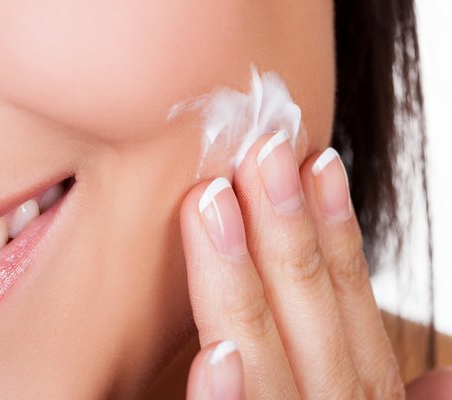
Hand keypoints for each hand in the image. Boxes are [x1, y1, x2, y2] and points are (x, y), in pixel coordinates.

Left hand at [181, 131, 402, 398]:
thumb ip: (372, 385)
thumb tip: (445, 374)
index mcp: (358, 396)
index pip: (351, 302)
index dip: (337, 232)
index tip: (318, 160)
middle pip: (311, 311)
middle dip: (286, 226)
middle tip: (261, 147)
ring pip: (268, 358)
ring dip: (242, 280)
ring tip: (212, 201)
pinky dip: (227, 399)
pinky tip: (215, 354)